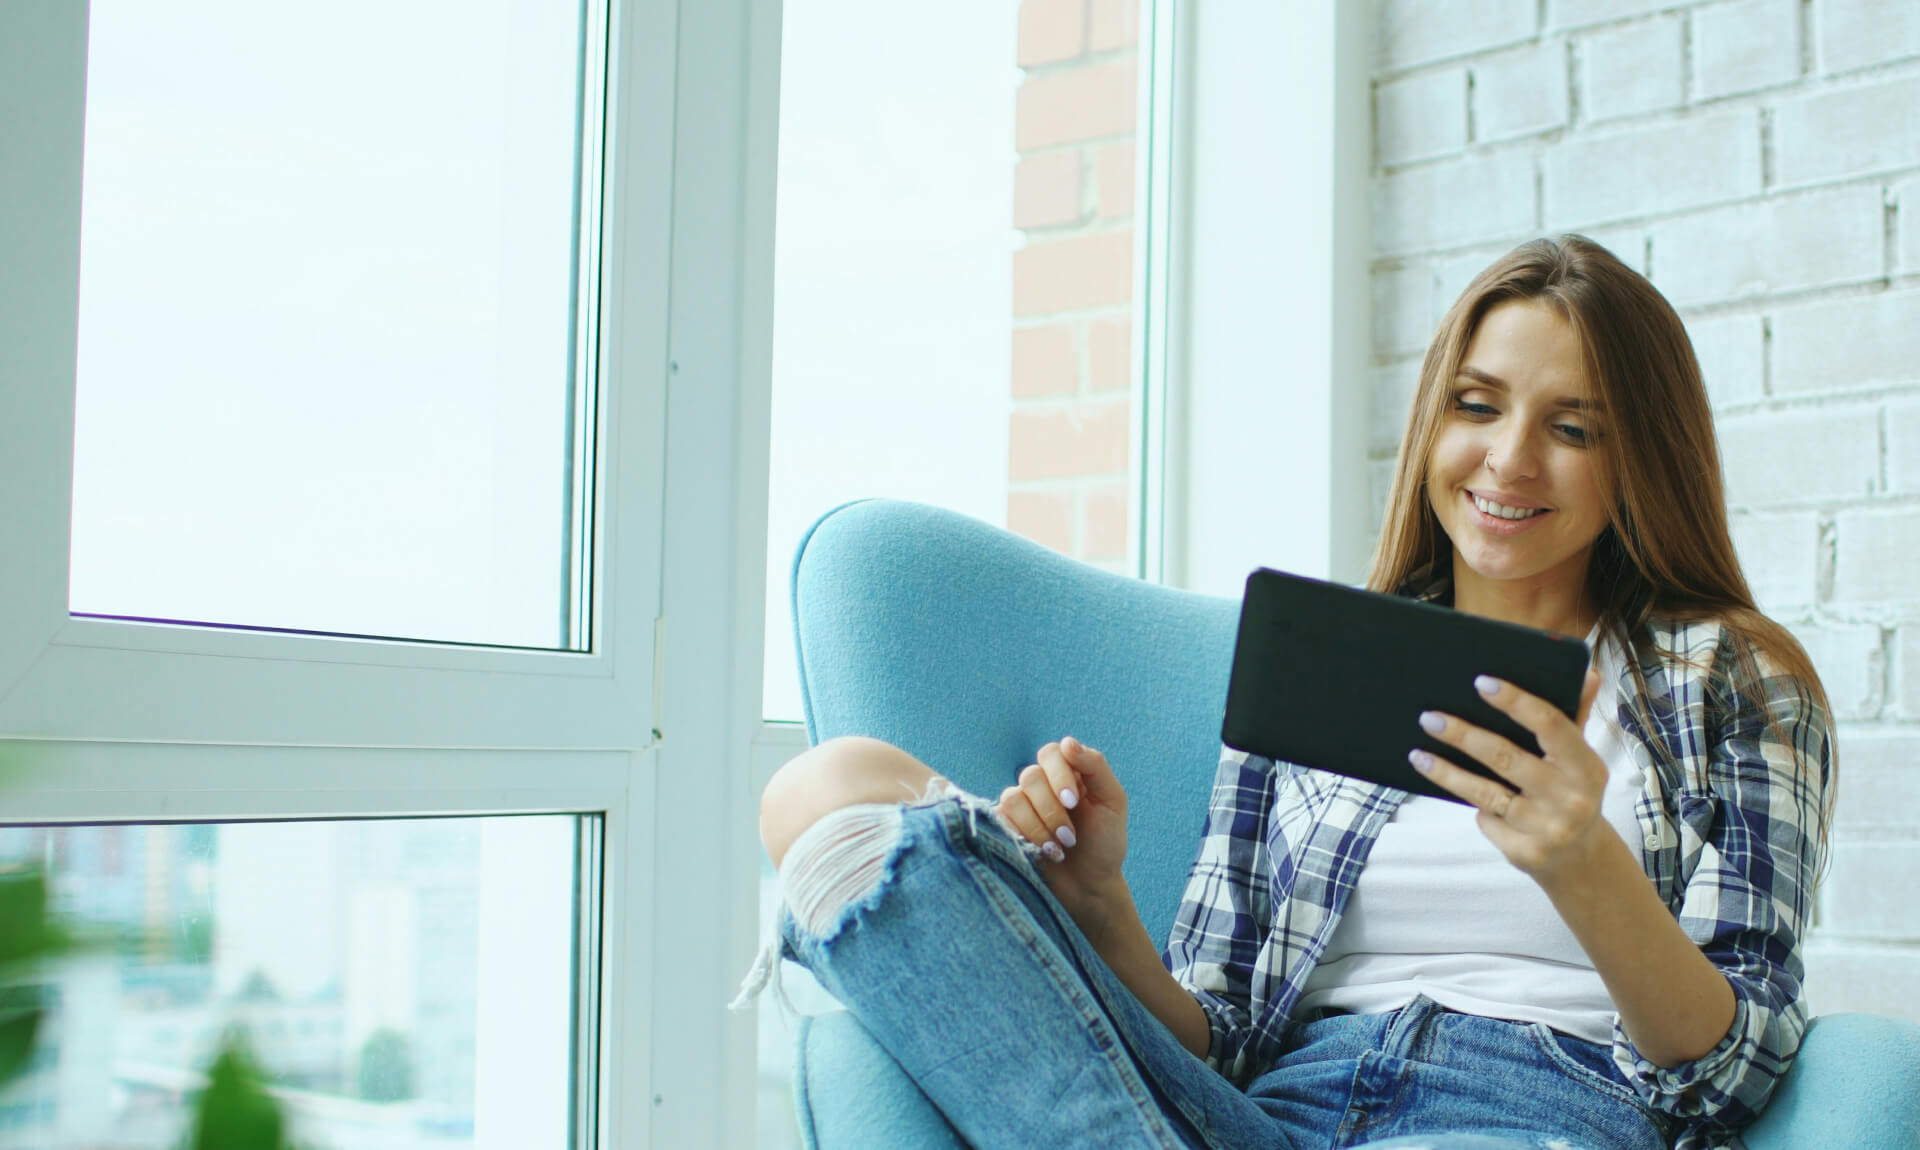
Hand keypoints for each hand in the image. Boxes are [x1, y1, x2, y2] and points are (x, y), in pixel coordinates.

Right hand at [996, 737, 1130, 932]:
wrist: (1090, 887)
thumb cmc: (1105, 844)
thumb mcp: (1112, 801)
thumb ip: (1095, 766)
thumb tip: (1067, 742)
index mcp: (1069, 772)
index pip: (1051, 753)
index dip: (1059, 774)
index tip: (1074, 802)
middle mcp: (1042, 784)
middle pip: (1031, 775)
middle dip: (1052, 809)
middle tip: (1071, 835)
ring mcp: (1022, 805)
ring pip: (1014, 798)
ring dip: (1040, 827)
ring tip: (1061, 848)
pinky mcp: (1006, 826)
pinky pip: (1002, 818)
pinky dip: (1026, 836)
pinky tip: (1045, 853)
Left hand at [1407, 669, 1610, 882]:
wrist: (1580, 859)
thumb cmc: (1572, 793)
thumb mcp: (1579, 760)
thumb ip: (1574, 717)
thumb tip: (1588, 673)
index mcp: (1588, 767)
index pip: (1550, 724)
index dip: (1515, 701)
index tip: (1481, 682)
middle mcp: (1571, 799)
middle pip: (1506, 757)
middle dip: (1463, 735)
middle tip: (1429, 717)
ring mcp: (1548, 829)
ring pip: (1484, 792)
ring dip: (1446, 772)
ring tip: (1417, 755)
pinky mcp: (1525, 854)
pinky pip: (1485, 821)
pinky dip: (1473, 807)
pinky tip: (1458, 794)